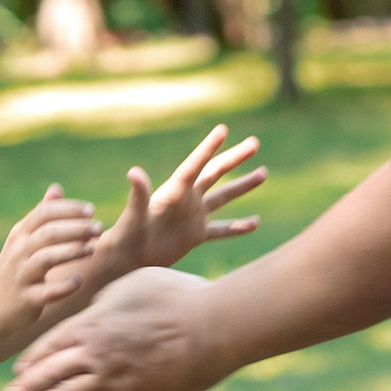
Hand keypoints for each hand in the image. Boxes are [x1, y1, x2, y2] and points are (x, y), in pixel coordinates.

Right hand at [0, 185, 101, 350]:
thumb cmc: (15, 269)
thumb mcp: (23, 240)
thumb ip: (41, 215)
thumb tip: (57, 189)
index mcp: (20, 234)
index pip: (44, 213)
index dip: (69, 209)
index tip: (90, 210)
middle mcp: (19, 252)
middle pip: (49, 232)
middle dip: (77, 228)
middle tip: (98, 228)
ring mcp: (22, 276)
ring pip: (48, 258)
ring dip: (73, 251)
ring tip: (93, 249)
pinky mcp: (28, 299)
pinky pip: (49, 291)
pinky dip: (66, 285)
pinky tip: (79, 280)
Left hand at [5, 263, 216, 390]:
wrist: (214, 325)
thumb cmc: (178, 295)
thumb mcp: (132, 284)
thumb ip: (106, 299)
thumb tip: (92, 307)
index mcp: (93, 323)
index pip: (52, 344)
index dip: (34, 359)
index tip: (19, 370)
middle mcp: (97, 353)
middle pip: (51, 375)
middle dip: (29, 389)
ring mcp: (116, 379)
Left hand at [97, 122, 266, 277]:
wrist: (128, 259)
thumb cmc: (127, 235)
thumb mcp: (135, 214)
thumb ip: (139, 194)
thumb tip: (134, 173)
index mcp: (174, 191)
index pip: (196, 165)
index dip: (209, 147)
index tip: (222, 130)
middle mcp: (186, 199)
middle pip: (215, 173)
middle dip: (235, 158)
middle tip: (254, 143)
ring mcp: (193, 216)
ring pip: (223, 197)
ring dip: (243, 186)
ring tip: (263, 173)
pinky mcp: (195, 235)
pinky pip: (221, 230)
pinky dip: (238, 227)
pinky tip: (255, 222)